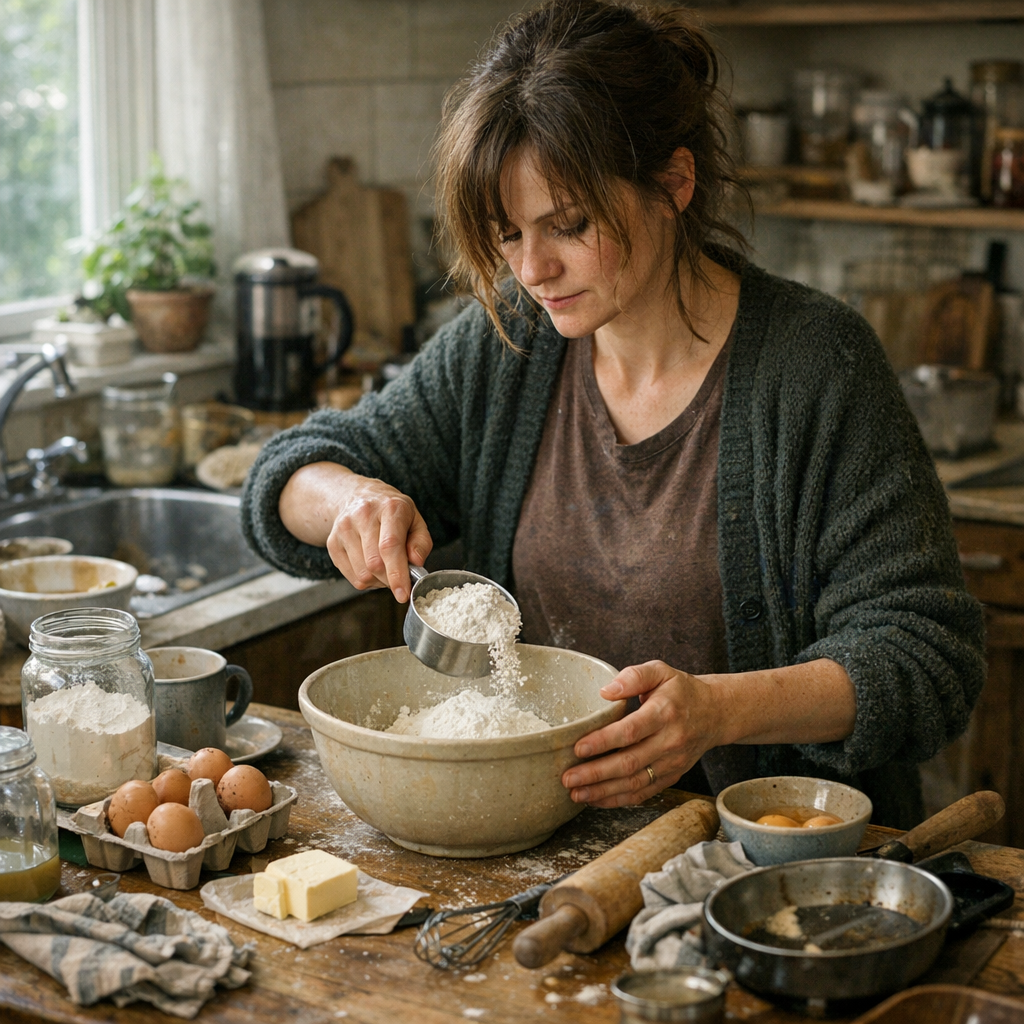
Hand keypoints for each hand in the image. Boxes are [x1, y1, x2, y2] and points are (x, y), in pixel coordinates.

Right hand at [326, 474, 432, 602]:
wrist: (358, 496)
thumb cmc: (391, 512)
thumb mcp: (415, 519)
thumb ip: (421, 542)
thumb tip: (416, 562)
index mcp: (390, 508)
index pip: (390, 546)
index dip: (397, 574)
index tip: (403, 594)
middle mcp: (363, 515)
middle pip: (375, 564)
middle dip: (390, 580)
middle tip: (399, 578)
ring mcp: (344, 529)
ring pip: (362, 574)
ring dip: (378, 581)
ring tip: (385, 569)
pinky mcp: (332, 543)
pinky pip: (351, 577)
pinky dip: (366, 580)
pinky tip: (371, 567)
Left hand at [560, 661, 722, 807]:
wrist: (715, 713)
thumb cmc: (681, 690)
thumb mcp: (660, 671)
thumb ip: (633, 676)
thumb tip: (605, 691)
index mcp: (665, 712)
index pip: (631, 731)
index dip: (603, 741)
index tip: (578, 748)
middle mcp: (670, 741)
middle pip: (629, 762)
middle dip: (596, 773)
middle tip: (568, 778)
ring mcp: (672, 762)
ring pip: (635, 783)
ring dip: (603, 792)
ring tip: (576, 793)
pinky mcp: (672, 776)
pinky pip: (644, 793)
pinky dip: (619, 800)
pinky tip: (597, 799)